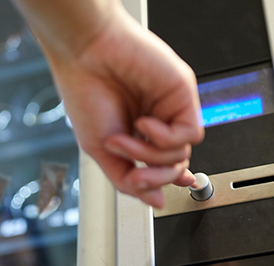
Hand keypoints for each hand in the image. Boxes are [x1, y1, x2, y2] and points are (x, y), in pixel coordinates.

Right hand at [31, 5, 203, 207]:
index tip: (160, 194)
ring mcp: (171, 108)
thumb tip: (153, 201)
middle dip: (153, 178)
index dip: (163, 180)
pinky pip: (189, 133)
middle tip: (134, 174)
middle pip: (174, 166)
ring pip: (181, 154)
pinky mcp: (182, 94)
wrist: (85, 55)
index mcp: (138, 131)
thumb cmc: (85, 92)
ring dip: (149, 155)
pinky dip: (164, 137)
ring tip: (123, 139)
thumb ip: (127, 180)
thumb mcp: (100, 150)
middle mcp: (158, 119)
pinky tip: (143, 124)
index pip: (162, 164)